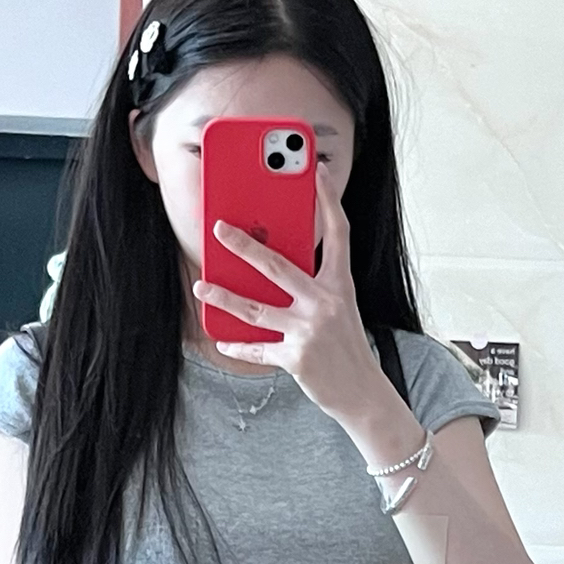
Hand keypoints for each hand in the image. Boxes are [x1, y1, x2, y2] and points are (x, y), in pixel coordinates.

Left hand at [194, 170, 399, 431]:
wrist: (362, 392)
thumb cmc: (345, 345)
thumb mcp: (339, 308)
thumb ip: (313, 285)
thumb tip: (271, 266)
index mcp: (340, 284)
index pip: (337, 233)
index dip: (329, 200)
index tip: (319, 171)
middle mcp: (325, 303)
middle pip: (277, 266)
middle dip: (244, 245)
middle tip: (219, 228)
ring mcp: (309, 330)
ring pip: (256, 308)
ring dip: (224, 296)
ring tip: (201, 287)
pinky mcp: (296, 358)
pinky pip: (258, 347)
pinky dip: (238, 345)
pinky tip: (222, 339)